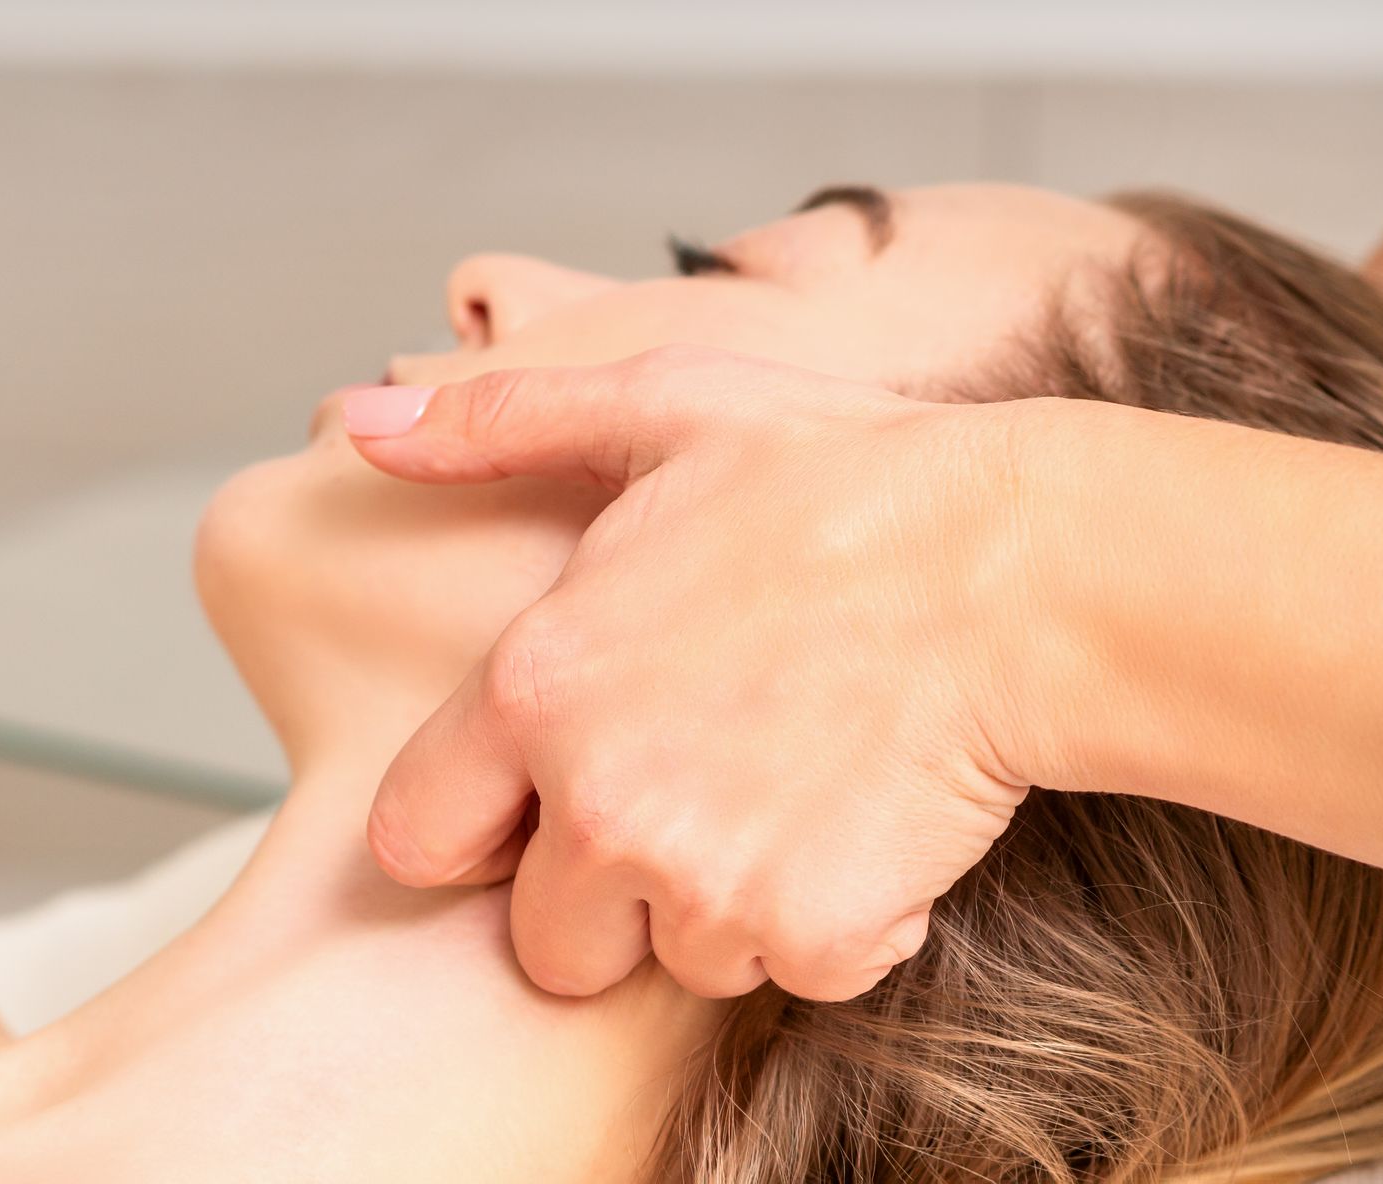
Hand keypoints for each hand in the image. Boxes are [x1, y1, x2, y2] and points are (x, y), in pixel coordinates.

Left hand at [346, 346, 1051, 1001]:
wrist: (1021, 567)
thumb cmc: (849, 478)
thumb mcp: (662, 410)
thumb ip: (499, 429)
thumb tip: (361, 428)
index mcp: (538, 686)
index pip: (416, 837)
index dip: (480, 827)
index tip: (546, 800)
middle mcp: (600, 802)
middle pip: (549, 938)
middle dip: (612, 893)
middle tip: (704, 792)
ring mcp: (705, 880)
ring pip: (681, 957)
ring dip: (730, 901)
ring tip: (799, 782)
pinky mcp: (811, 933)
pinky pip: (796, 972)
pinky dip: (834, 923)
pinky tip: (867, 821)